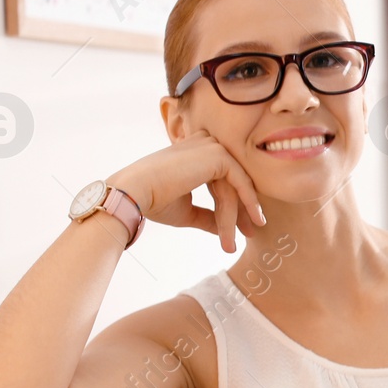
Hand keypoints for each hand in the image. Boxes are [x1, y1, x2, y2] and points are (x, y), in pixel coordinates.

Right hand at [106, 131, 267, 253]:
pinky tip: (251, 222)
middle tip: (252, 234)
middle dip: (243, 210)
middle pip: (233, 182)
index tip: (245, 228)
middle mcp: (205, 143)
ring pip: (235, 186)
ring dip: (235, 216)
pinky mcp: (217, 154)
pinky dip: (246, 204)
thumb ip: (209, 216)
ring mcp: (212, 145)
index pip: (224, 179)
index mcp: (196, 152)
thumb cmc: (154, 201)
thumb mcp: (187, 211)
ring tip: (232, 244)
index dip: (235, 205)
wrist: (134, 193)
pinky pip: (239, 182)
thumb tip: (225, 230)